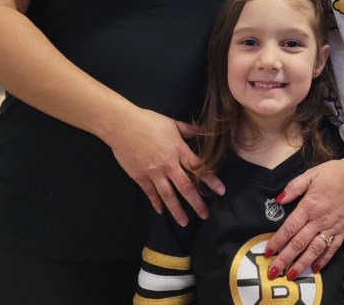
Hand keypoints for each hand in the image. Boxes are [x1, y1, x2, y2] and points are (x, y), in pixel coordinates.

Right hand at [105, 107, 224, 226]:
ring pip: (168, 195)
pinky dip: (156, 203)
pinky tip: (161, 211)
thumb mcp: (172, 123)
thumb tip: (204, 131)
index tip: (221, 191)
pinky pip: (150, 193)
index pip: (198, 168)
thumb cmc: (148, 121)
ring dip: (177, 210)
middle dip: (196, 202)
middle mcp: (168, 165)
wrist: (122, 126)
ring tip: (184, 222)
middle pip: (185, 187)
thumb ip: (189, 130)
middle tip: (205, 215)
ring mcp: (153, 173)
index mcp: (178, 150)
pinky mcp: (140, 177)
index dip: (211, 180)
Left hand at [263, 158, 343, 280]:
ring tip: (291, 275)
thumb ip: (294, 187)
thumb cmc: (334, 173)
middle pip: (299, 243)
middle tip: (273, 272)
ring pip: (314, 250)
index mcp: (309, 206)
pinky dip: (324, 260)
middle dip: (285, 259)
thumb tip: (279, 199)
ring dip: (302, 264)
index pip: (289, 228)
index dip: (278, 241)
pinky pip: (332, 248)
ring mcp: (332, 227)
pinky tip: (315, 268)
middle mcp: (319, 220)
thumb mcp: (310, 175)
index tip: (268, 252)